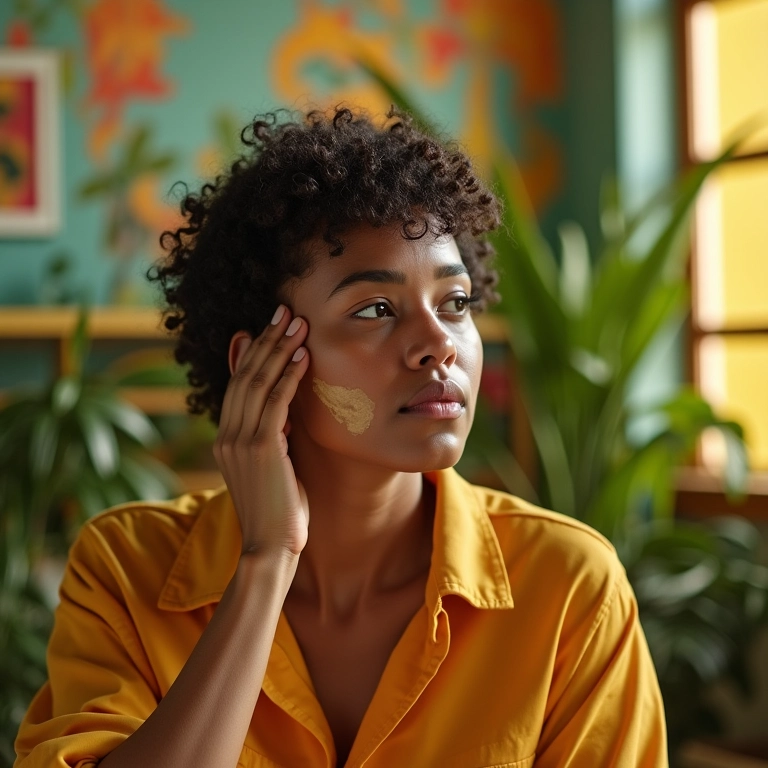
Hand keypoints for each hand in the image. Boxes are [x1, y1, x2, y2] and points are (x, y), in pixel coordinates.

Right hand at [214, 306, 309, 558]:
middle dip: (267, 339)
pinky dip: (288, 376)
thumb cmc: (280, 510)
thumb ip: (274, 436)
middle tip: (284, 310)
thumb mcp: (273, 465)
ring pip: (257, 382)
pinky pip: (274, 403)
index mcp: (227, 438)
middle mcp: (227, 435)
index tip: (270, 326)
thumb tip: (285, 409)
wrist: (271, 547)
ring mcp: (240, 441)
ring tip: (296, 321)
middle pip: (245, 375)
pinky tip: (302, 356)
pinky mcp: (260, 449)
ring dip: (278, 349)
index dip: (253, 351)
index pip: (239, 383)